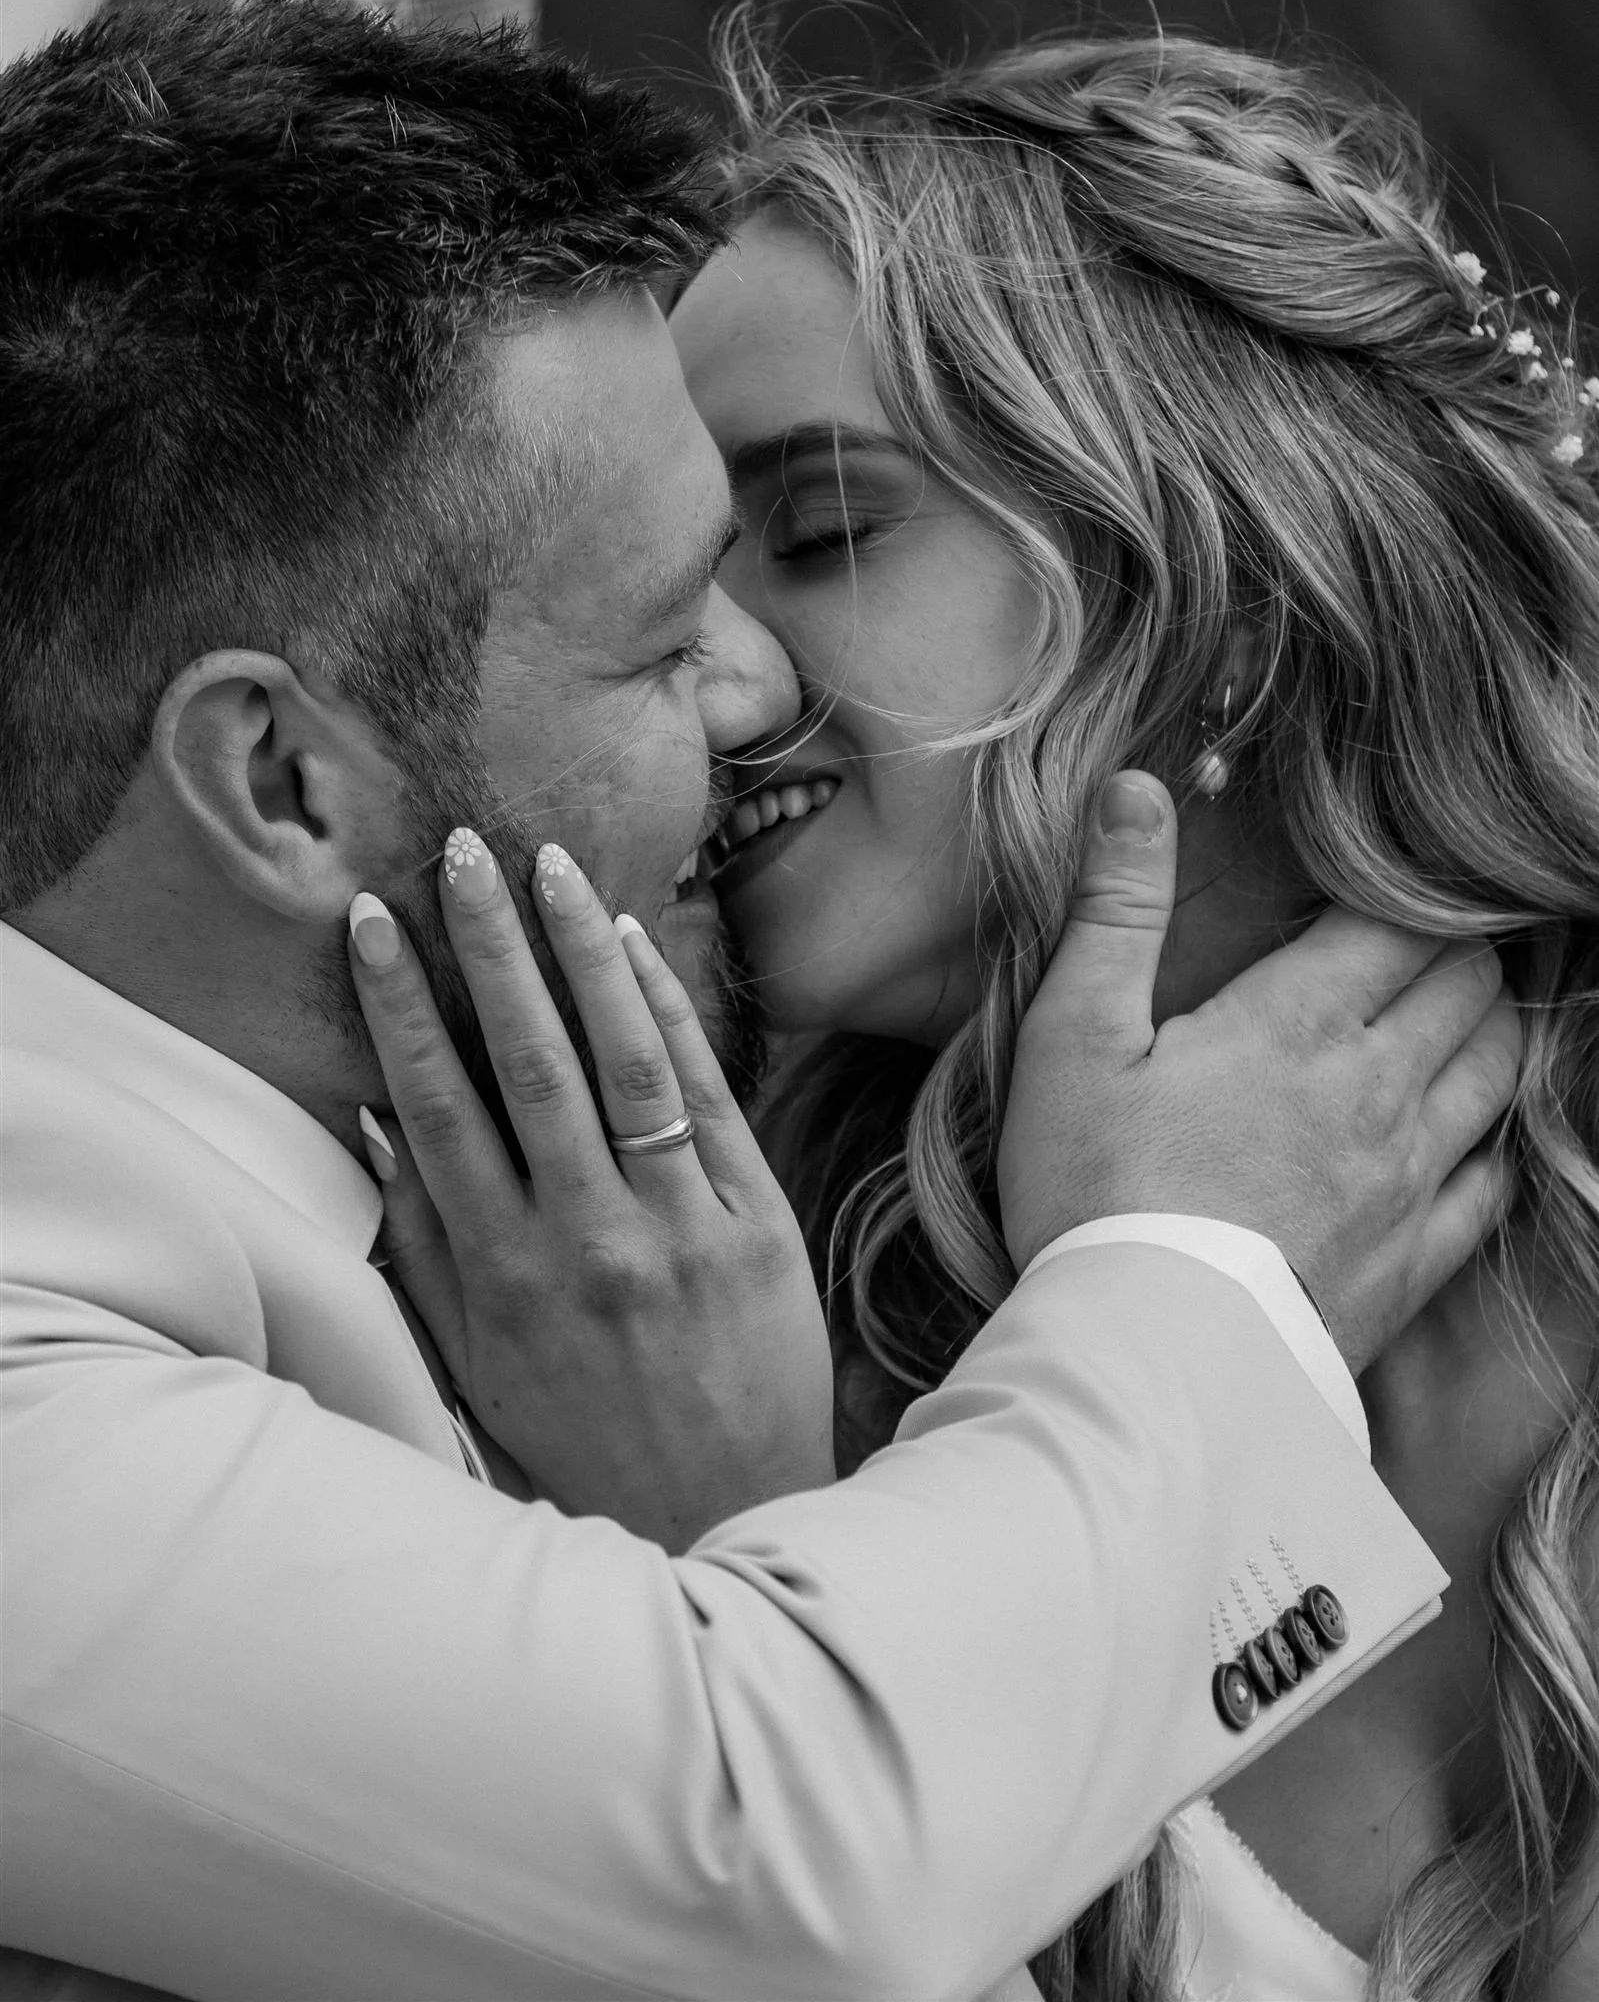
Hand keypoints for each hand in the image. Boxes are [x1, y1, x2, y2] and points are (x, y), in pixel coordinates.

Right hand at [346, 831, 834, 1549]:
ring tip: (547, 866)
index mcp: (505, 1274)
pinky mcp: (756, 1222)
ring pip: (624, 1060)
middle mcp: (588, 1239)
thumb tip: (377, 1124)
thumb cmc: (584, 1439)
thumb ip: (423, 1246)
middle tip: (457, 852)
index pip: (438, 1108)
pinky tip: (636, 942)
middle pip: (529, 1062)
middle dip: (488, 947)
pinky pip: (707, 1097)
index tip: (373, 921)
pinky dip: (670, 1012)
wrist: (728, 1512)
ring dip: (581, 953)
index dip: (401, 1006)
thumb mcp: (476, 1364)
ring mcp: (680, 1226)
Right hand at [997, 772, 1520, 1373]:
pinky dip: (1498, 1138)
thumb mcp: (1073, 1036)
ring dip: (1492, 1024)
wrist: (1143, 1356)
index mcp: (1298, 1022)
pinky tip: (1473, 1132)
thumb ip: (1116, 908)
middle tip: (1429, 936)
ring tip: (1463, 1008)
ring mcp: (1409, 1178)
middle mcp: (1377, 1089)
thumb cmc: (1092, 1191)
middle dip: (1458, 947)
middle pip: (1467, 985)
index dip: (1409, 891)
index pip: (1400, 922)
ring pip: (1498, 1069)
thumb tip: (1137, 787)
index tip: (1392, 880)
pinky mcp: (1417, 1258)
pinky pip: (1497, 1180)